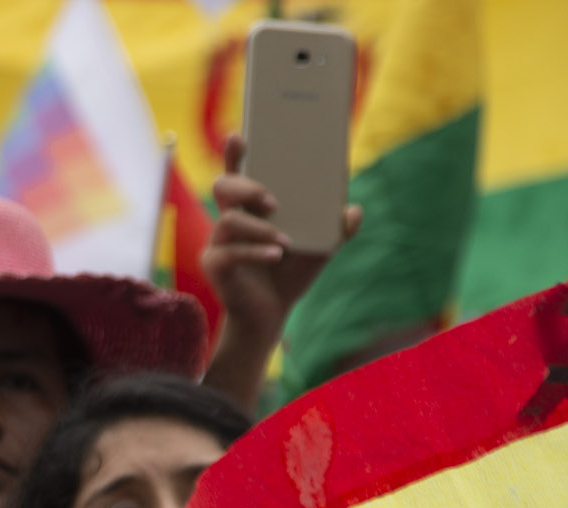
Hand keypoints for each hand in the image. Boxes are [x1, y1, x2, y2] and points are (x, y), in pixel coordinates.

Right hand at [203, 133, 362, 335]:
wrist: (272, 312)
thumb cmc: (291, 272)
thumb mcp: (322, 247)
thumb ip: (337, 227)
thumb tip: (353, 211)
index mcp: (252, 205)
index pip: (238, 169)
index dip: (234, 151)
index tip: (239, 135)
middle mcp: (231, 217)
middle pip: (223, 186)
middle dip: (246, 187)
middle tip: (273, 201)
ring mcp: (219, 240)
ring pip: (228, 220)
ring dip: (258, 228)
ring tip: (284, 242)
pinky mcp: (214, 264)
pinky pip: (229, 252)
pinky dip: (255, 252)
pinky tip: (275, 255)